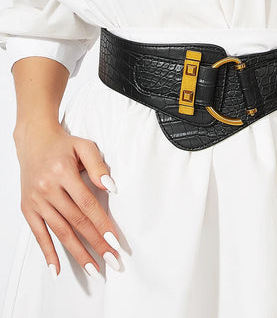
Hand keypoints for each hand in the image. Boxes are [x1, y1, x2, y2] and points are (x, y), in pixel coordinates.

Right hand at [13, 120, 120, 279]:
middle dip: (96, 243)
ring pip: (60, 232)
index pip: (87, 205)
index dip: (101, 224)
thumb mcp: (85, 147)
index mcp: (62, 173)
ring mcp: (36, 200)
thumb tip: (111, 188)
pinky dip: (48, 252)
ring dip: (78, 253)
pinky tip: (57, 269)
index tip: (115, 241)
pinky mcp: (27, 208)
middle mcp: (47, 189)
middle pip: (76, 222)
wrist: (34, 141)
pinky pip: (38, 234)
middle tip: (112, 260)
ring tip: (93, 268)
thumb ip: (98, 166)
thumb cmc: (63, 145)